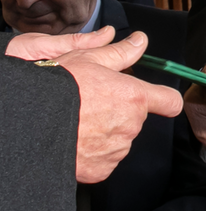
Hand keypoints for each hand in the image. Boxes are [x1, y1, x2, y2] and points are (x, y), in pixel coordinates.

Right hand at [9, 28, 182, 182]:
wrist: (31, 122)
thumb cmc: (59, 88)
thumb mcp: (89, 59)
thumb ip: (121, 53)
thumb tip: (140, 41)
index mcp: (134, 97)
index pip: (170, 102)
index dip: (165, 100)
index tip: (161, 99)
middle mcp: (131, 125)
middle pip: (136, 118)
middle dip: (121, 111)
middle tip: (94, 103)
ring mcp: (117, 150)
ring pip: (120, 139)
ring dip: (107, 131)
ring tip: (81, 121)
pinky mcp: (102, 170)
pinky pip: (105, 158)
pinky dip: (95, 151)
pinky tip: (78, 139)